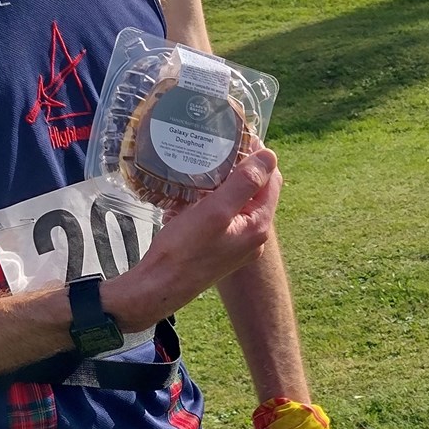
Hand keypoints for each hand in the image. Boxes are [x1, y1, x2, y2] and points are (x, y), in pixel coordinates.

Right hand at [105, 148, 280, 330]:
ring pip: (236, 205)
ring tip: (201, 172)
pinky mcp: (219, 250)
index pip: (271, 181)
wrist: (158, 287)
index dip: (258, 158)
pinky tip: (191, 200)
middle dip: (238, 171)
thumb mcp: (215, 210)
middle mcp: (253, 237)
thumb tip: (269, 156)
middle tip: (216, 153)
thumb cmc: (184, 250)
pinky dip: (210, 205)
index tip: (236, 141)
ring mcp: (236, 246)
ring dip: (221, 187)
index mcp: (258, 226)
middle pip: (254, 192)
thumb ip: (244, 183)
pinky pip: (221, 218)